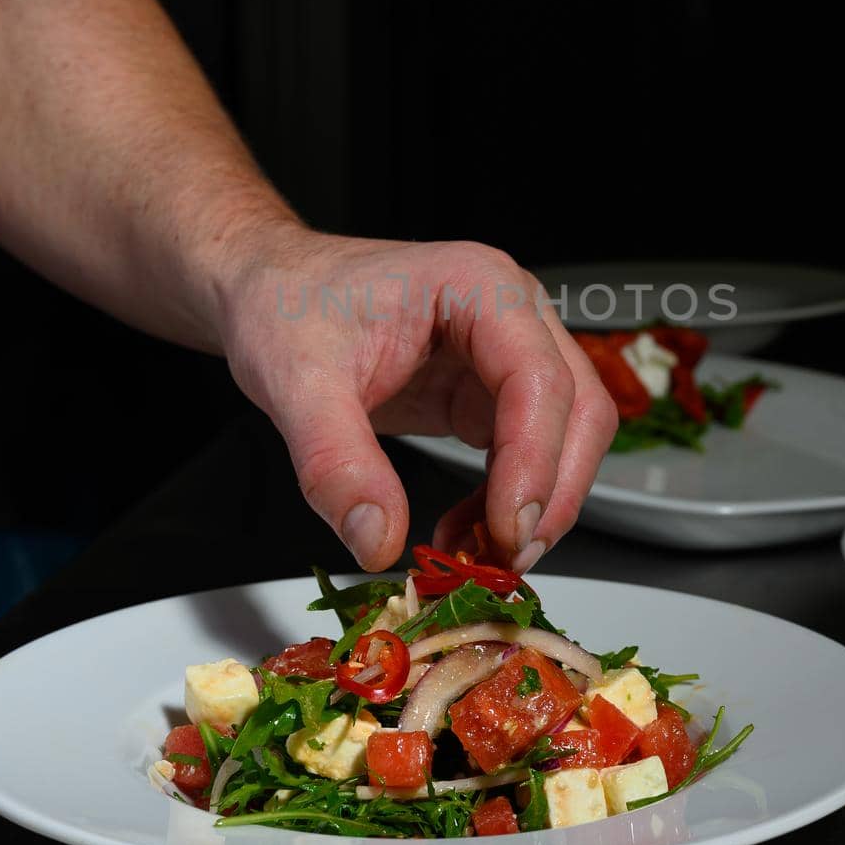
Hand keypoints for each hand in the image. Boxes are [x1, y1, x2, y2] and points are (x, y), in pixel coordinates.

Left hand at [221, 230, 617, 571]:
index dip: (535, 459)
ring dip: (537, 505)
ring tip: (478, 555)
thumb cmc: (286, 303)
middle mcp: (511, 313)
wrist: (267, 288)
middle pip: (577, 409)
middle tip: (503, 558)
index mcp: (478, 286)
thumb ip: (336, 462)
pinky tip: (464, 532)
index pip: (538, 377)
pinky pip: (528, 454)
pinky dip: (507, 503)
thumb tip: (378, 540)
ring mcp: (506, 353)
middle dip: (551, 492)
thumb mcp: (296, 382)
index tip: (508, 528)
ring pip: (568, 436)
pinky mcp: (489, 392)